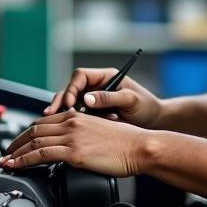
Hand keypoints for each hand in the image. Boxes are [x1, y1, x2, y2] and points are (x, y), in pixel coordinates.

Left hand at [1, 110, 144, 177]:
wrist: (139, 147)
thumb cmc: (126, 143)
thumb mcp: (99, 131)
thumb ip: (82, 135)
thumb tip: (72, 146)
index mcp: (76, 117)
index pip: (43, 122)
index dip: (27, 133)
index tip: (19, 143)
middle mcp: (71, 123)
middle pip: (34, 130)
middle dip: (16, 142)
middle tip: (6, 153)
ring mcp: (71, 137)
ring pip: (34, 142)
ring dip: (16, 153)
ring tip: (6, 162)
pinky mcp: (74, 152)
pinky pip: (41, 154)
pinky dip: (24, 160)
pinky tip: (17, 166)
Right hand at [44, 67, 162, 128]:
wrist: (155, 123)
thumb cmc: (147, 107)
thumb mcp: (130, 100)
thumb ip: (109, 98)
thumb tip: (87, 99)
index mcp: (105, 77)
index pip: (80, 76)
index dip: (71, 88)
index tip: (70, 103)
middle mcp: (97, 86)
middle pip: (70, 89)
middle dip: (60, 101)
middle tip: (52, 114)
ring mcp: (94, 100)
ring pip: (70, 103)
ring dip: (61, 112)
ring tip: (54, 122)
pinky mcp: (93, 114)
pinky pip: (76, 115)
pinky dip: (70, 122)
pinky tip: (66, 130)